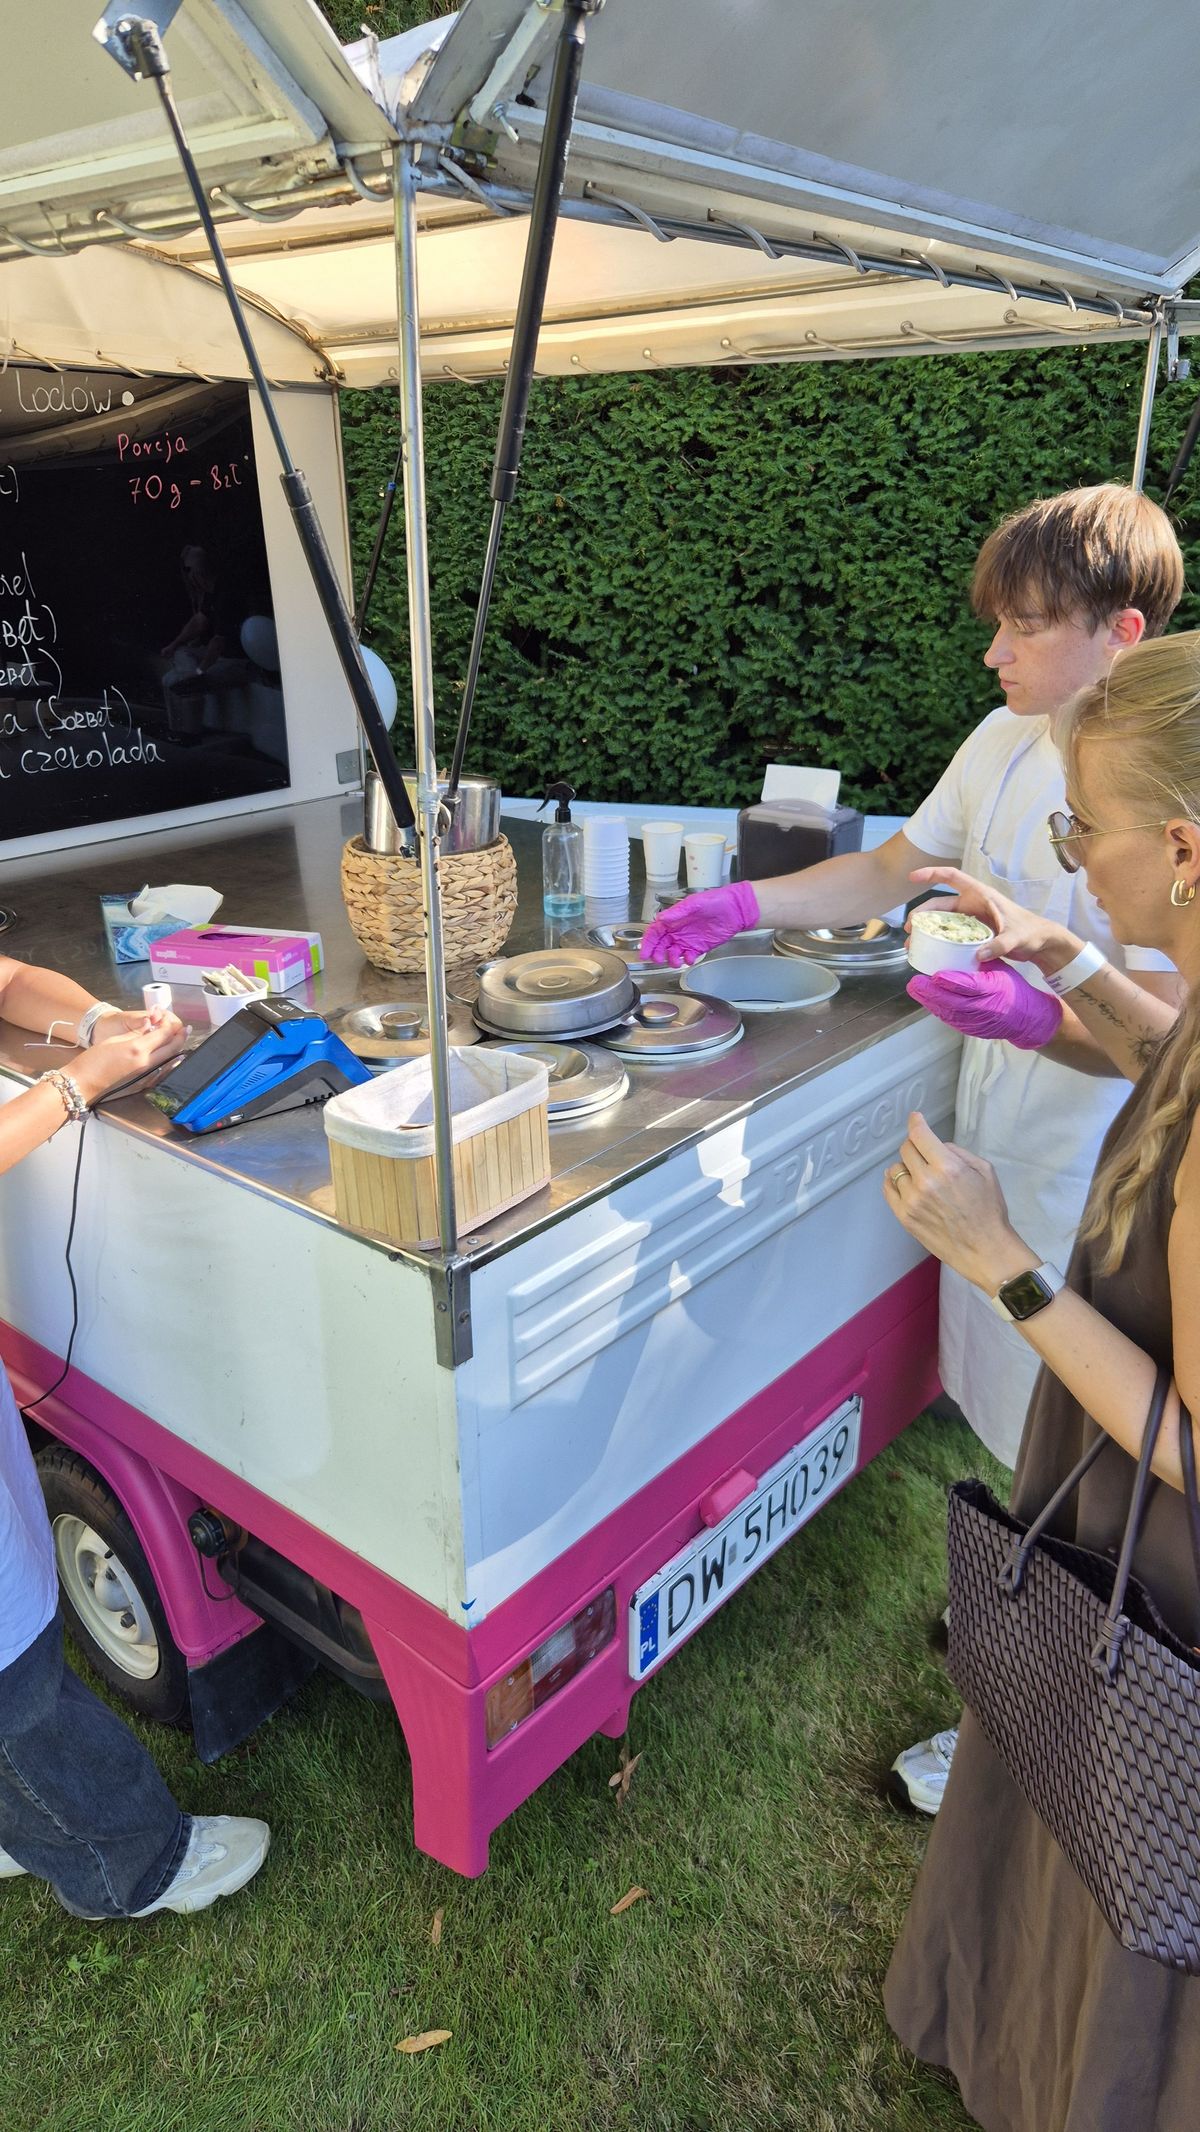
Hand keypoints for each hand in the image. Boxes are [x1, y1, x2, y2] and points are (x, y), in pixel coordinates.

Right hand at [73, 1013, 185, 1104]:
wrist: (83, 1082)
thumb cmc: (94, 1060)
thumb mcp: (115, 1040)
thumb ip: (136, 1033)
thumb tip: (150, 1024)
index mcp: (138, 1049)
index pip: (163, 1034)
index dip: (169, 1024)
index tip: (169, 1017)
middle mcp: (146, 1063)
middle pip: (172, 1047)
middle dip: (180, 1036)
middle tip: (185, 1028)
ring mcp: (146, 1076)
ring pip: (170, 1060)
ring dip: (177, 1048)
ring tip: (180, 1038)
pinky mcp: (143, 1084)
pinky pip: (163, 1071)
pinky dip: (170, 1062)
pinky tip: (172, 1057)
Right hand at [641, 881, 759, 967]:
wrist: (736, 909)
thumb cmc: (716, 901)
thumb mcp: (695, 903)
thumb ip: (677, 912)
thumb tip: (660, 918)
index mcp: (674, 918)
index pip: (655, 931)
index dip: (648, 942)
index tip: (644, 953)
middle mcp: (678, 930)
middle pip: (661, 944)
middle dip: (657, 953)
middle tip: (658, 959)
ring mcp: (688, 939)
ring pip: (673, 953)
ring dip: (671, 959)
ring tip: (675, 961)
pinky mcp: (699, 947)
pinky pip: (688, 957)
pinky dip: (686, 960)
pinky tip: (689, 958)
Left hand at [883, 1112, 1032, 1288]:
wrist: (985, 1249)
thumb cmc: (989, 1211)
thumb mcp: (984, 1171)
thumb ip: (958, 1152)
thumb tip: (936, 1145)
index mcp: (948, 1168)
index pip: (920, 1135)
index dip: (916, 1123)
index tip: (915, 1118)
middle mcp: (926, 1182)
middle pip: (906, 1149)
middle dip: (915, 1146)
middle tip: (925, 1154)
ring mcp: (912, 1201)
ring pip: (895, 1169)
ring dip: (907, 1167)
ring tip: (920, 1176)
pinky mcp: (904, 1216)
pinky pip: (888, 1188)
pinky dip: (894, 1182)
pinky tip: (906, 1184)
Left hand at [907, 966, 1062, 1049]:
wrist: (1026, 1018)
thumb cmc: (1013, 989)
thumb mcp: (1000, 970)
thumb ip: (980, 961)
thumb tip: (956, 947)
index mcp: (994, 989)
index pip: (970, 986)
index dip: (951, 981)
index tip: (936, 975)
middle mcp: (984, 1007)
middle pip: (954, 1002)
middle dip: (931, 993)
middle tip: (915, 983)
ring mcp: (977, 1022)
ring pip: (949, 1013)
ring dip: (930, 1002)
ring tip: (916, 989)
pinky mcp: (971, 1030)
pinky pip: (951, 1020)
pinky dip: (938, 1010)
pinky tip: (927, 1000)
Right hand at [908, 866, 1079, 974]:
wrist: (1041, 943)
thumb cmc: (1031, 932)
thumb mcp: (1017, 937)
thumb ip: (999, 944)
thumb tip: (979, 954)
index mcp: (981, 895)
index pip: (952, 877)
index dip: (931, 874)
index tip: (913, 877)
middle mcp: (973, 904)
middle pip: (940, 904)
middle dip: (922, 914)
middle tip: (910, 930)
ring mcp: (972, 919)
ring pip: (943, 921)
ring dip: (927, 930)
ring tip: (913, 944)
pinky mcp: (973, 933)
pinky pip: (951, 934)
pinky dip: (939, 941)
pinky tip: (930, 951)